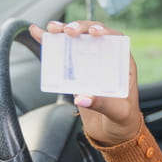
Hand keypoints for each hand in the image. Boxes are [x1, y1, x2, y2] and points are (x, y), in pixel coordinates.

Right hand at [29, 20, 141, 145]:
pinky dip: (51, 43)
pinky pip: (63, 54)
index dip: (104, 31)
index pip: (115, 39)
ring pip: (77, 40)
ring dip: (63, 31)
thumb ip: (103, 104)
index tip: (93, 32)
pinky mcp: (76, 72)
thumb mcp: (118, 113)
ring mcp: (90, 64)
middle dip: (80, 28)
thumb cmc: (122, 121)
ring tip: (52, 28)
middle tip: (68, 31)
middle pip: (92, 35)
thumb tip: (82, 97)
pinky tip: (39, 33)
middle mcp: (106, 60)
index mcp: (122, 64)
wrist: (112, 133)